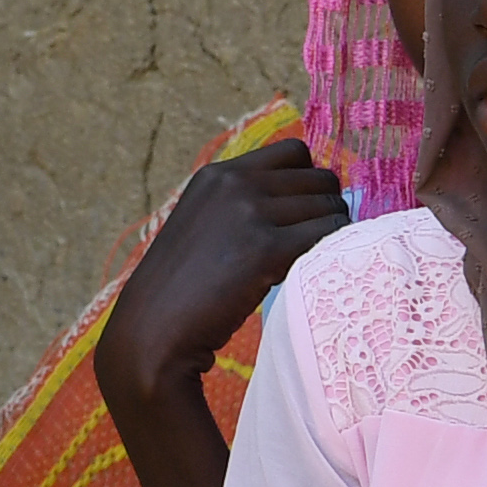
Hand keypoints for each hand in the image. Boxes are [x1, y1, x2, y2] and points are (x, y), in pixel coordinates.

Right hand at [98, 140, 352, 407]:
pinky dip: (334, 253)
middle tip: (313, 247)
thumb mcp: (205, 226)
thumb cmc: (182, 292)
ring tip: (309, 264)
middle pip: (320, 179)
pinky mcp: (265, 249)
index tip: (303, 215)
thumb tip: (314, 194)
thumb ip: (244, 205)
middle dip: (326, 210)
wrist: (153, 333)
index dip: (309, 182)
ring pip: (331, 207)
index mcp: (217, 175)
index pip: (294, 152)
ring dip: (332, 235)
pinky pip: (330, 235)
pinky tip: (312, 274)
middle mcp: (234, 183)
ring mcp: (249, 213)